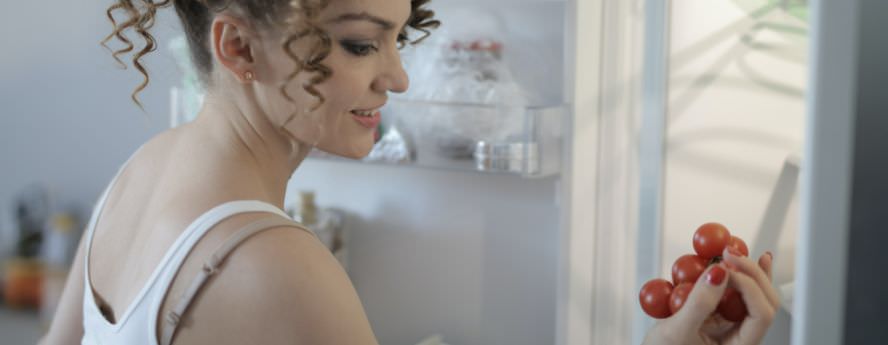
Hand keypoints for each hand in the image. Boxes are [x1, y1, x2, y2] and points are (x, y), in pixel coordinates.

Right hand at [642, 249, 777, 344]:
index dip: (749, 286)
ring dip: (743, 268)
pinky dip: (728, 272)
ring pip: (751, 292)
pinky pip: (731, 291)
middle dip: (750, 272)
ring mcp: (731, 323)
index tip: (725, 269)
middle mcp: (740, 335)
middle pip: (763, 299)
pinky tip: (728, 258)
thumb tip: (719, 273)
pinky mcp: (718, 313)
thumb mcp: (677, 331)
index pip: (761, 314)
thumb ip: (699, 304)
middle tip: (730, 253)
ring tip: (730, 250)